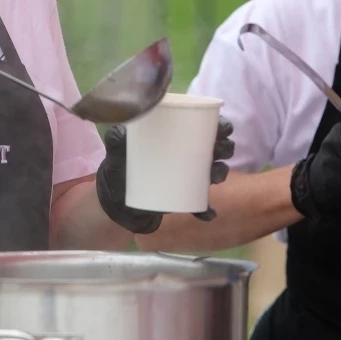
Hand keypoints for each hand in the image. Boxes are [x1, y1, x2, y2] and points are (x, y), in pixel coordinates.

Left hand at [96, 117, 234, 233]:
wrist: (114, 199)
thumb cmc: (119, 167)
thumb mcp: (116, 152)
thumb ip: (116, 139)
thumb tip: (119, 132)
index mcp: (177, 137)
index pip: (204, 126)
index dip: (220, 126)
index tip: (224, 129)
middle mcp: (188, 155)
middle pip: (216, 148)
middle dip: (225, 147)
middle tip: (221, 150)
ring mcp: (188, 177)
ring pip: (214, 172)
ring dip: (220, 173)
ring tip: (215, 177)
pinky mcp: (184, 198)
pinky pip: (201, 204)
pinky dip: (206, 210)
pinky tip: (208, 213)